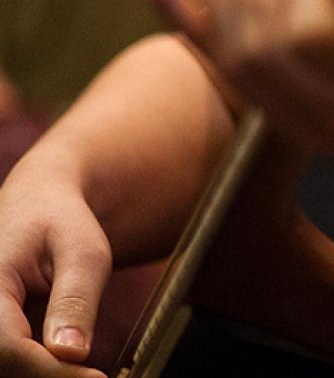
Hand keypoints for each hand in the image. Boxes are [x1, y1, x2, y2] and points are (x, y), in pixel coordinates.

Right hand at [0, 154, 108, 377]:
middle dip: (49, 376)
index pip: (8, 347)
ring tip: (86, 373)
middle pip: (4, 364)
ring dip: (44, 372)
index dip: (52, 371)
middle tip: (93, 377)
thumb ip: (75, 299)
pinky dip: (40, 367)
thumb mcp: (83, 251)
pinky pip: (10, 360)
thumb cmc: (61, 221)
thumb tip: (71, 353)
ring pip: (6, 367)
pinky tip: (71, 367)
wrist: (39, 206)